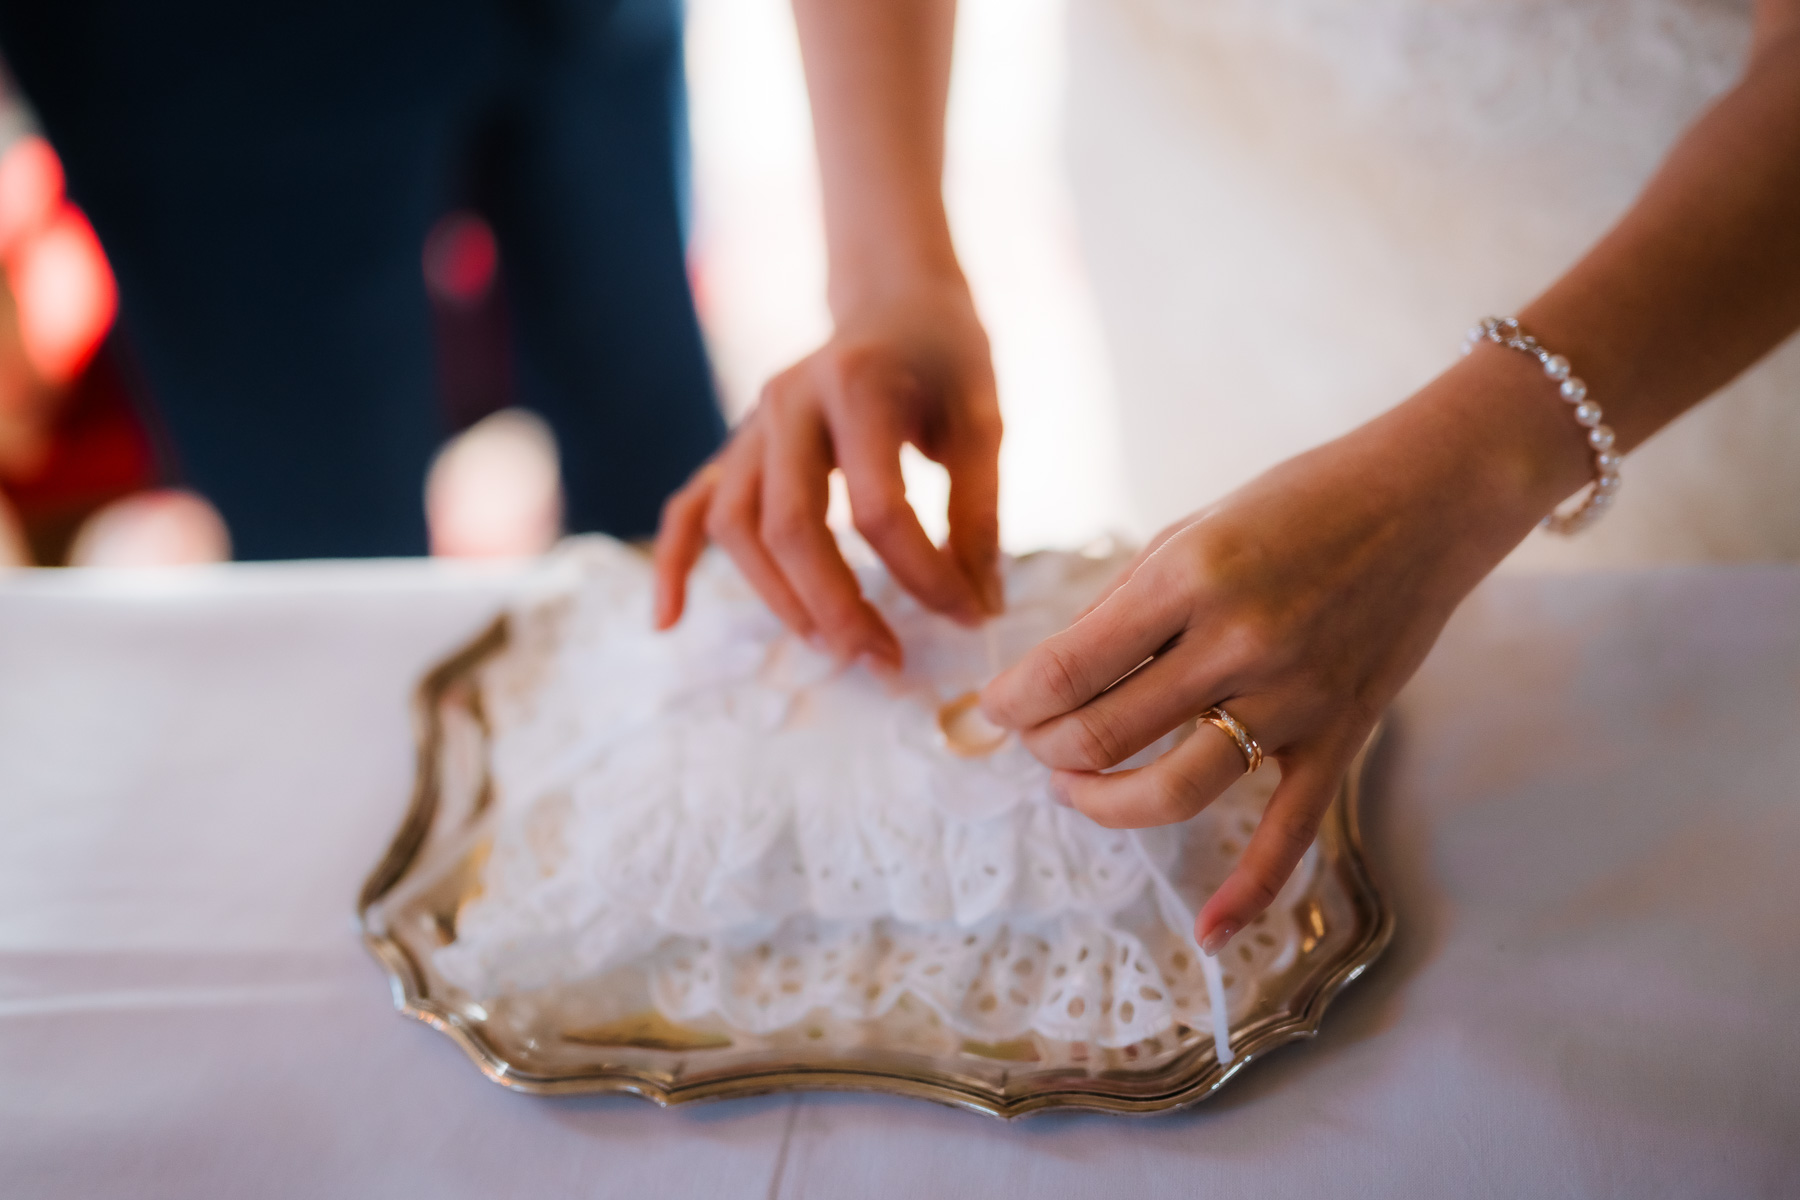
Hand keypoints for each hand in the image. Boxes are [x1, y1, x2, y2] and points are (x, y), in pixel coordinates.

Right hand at [653, 278, 1002, 667]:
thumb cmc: (946, 359)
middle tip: (886, 661)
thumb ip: (978, 513)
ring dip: (778, 598)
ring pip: (736, 526)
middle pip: (790, 525)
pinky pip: (689, 507)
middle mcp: (789, 401)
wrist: (894, 298)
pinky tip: (670, 620)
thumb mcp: (983, 421)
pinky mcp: (737, 445)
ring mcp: (752, 423)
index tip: (968, 613)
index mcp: (857, 386)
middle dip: (837, 606)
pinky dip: (674, 564)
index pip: (879, 508)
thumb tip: (979, 607)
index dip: (925, 575)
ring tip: (830, 645)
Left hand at [979, 354, 1586, 954]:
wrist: (1429, 500)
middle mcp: (1239, 643)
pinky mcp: (1339, 736)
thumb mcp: (1190, 529)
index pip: (1068, 668)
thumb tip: (1052, 677)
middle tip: (1032, 738)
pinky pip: (1288, 833)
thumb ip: (1123, 607)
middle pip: (1106, 735)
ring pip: (1174, 791)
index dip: (1013, 699)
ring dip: (1103, 802)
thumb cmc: (1297, 503)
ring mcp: (1294, 699)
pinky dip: (1247, 892)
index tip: (993, 707)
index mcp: (1189, 578)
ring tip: (1075, 785)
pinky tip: (1209, 933)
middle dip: (1046, 746)